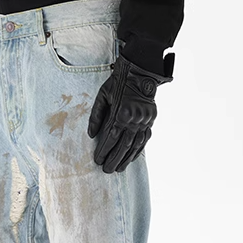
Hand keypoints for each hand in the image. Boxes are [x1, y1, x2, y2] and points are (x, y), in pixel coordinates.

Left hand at [87, 51, 174, 172]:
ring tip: (118, 169)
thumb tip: (91, 135)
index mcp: (122, 112)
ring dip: (126, 159)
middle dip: (114, 160)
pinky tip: (131, 159)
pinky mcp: (151, 120)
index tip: (97, 160)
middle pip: (123, 145)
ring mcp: (144, 120)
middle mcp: (135, 118)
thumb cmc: (117, 83)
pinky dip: (137, 151)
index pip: (111, 137)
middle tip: (107, 170)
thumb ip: (96, 116)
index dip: (104, 151)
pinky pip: (144, 139)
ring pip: (135, 145)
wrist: (140, 72)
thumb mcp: (102, 96)